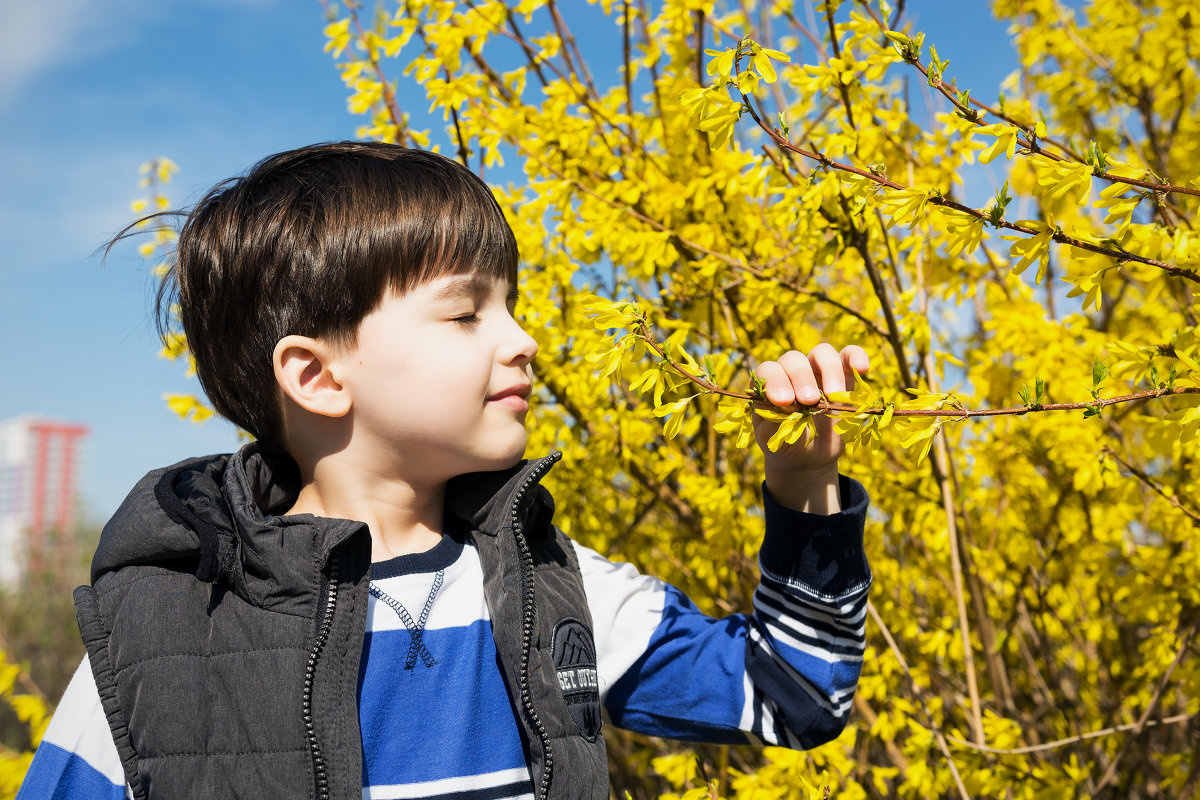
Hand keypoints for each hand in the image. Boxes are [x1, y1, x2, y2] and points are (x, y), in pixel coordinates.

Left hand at [754, 344, 868, 511]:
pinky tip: (862, 368)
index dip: (775, 381)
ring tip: (834, 395)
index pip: (768, 370)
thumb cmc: (787, 445)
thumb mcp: (776, 439)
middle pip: (794, 359)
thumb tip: (785, 406)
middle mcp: (790, 372)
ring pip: (822, 353)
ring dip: (829, 370)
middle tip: (809, 401)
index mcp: (768, 384)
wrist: (809, 458)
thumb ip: (776, 422)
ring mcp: (817, 371)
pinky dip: (856, 357)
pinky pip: (849, 356)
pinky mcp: (842, 375)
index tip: (784, 401)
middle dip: (801, 377)